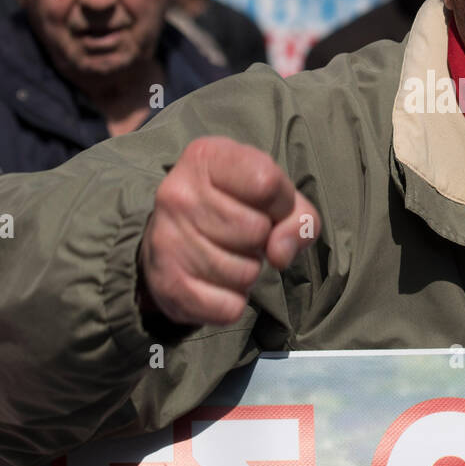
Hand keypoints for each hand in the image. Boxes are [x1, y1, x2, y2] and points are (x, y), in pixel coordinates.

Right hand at [138, 137, 320, 325]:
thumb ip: (299, 217)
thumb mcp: (275, 197)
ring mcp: (166, 238)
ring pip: (244, 274)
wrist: (173, 241)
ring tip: (227, 255)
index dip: (280, 203)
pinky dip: (232, 303)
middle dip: (261, 241)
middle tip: (241, 235)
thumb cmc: (237, 209)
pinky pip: (228, 308)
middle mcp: (178, 192)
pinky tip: (215, 283)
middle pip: (256, 231)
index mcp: (207, 157)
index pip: (267, 183)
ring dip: (247, 273)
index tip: (266, 206)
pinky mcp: (165, 283)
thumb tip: (279, 254)